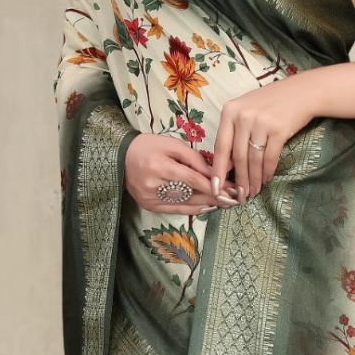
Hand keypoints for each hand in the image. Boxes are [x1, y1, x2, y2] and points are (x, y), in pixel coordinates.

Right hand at [124, 133, 240, 213]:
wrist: (121, 156)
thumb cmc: (149, 145)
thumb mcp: (172, 145)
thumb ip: (194, 159)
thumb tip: (214, 173)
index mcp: (160, 166)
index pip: (193, 180)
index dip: (213, 186)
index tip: (231, 188)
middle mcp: (154, 185)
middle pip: (191, 194)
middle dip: (214, 197)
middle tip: (234, 198)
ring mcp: (150, 198)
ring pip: (185, 204)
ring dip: (207, 204)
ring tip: (225, 203)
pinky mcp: (148, 205)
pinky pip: (175, 209)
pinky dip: (193, 209)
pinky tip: (207, 207)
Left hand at [212, 77, 315, 203]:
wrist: (303, 92)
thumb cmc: (271, 102)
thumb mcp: (246, 109)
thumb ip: (234, 132)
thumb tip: (226, 165)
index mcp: (230, 111)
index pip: (221, 146)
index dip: (218, 170)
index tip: (216, 188)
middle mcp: (243, 116)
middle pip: (238, 156)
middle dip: (239, 180)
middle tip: (240, 196)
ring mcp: (261, 123)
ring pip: (253, 160)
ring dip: (253, 179)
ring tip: (254, 191)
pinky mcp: (279, 130)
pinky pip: (269, 157)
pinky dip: (267, 171)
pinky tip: (266, 179)